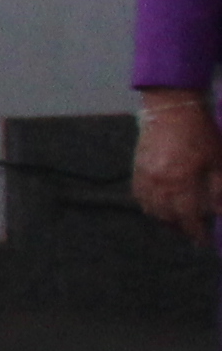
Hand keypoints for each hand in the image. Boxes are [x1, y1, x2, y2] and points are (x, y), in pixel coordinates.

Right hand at [138, 92, 216, 245]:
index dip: (197, 233)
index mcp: (182, 182)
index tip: (205, 242)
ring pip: (150, 209)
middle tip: (192, 231)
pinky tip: (158, 205)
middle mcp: (160, 183)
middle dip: (180, 228)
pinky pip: (139, 195)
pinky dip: (148, 205)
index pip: (188, 218)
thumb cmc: (200, 133)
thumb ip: (218, 189)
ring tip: (176, 221)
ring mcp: (145, 176)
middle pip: (166, 217)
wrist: (172, 108)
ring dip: (163, 219)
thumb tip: (218, 212)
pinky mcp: (137, 167)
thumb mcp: (218, 161)